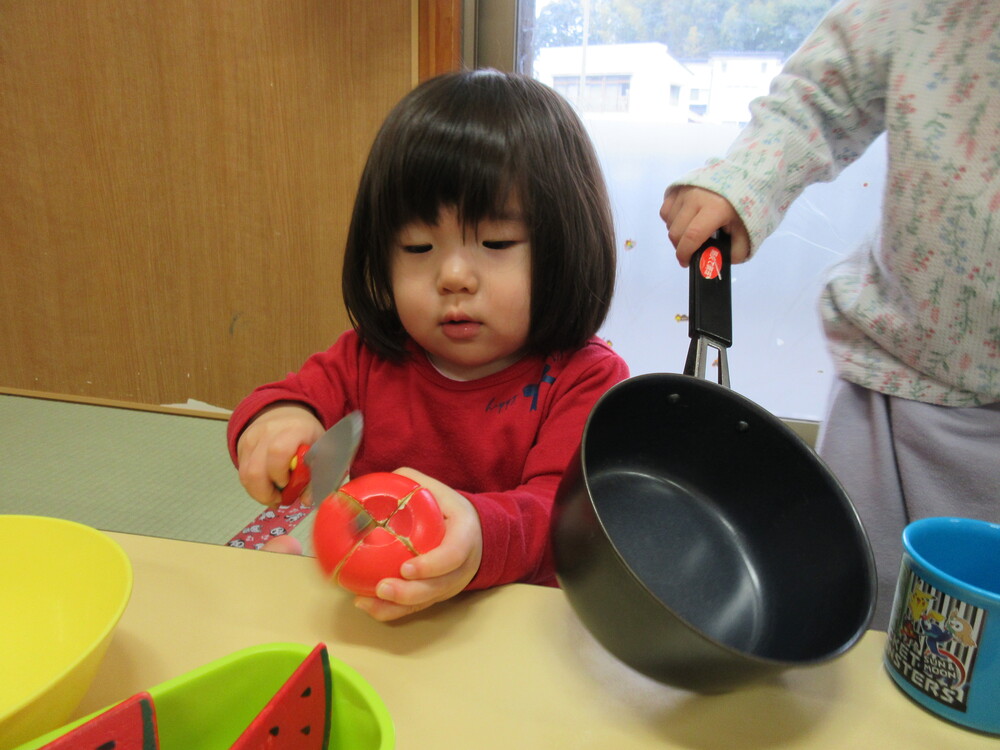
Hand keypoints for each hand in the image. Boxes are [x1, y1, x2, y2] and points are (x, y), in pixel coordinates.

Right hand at [236, 403, 323, 505]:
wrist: (286, 413)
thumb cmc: (307, 435)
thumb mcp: (321, 449)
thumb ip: (317, 474)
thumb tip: (307, 501)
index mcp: (294, 429)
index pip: (278, 452)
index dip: (281, 474)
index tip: (289, 484)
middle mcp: (268, 432)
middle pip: (256, 470)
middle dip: (266, 493)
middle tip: (280, 499)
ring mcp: (251, 438)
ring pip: (245, 475)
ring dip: (258, 492)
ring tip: (273, 496)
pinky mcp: (241, 446)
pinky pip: (242, 473)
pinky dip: (253, 486)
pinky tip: (266, 486)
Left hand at [353, 467, 482, 621]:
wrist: (476, 534)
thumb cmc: (451, 511)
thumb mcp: (439, 491)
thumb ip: (412, 483)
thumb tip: (376, 484)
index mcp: (465, 536)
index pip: (453, 556)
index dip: (431, 565)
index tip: (406, 568)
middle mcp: (461, 567)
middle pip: (437, 588)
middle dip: (408, 593)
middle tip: (381, 588)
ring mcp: (449, 585)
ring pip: (424, 603)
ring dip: (394, 607)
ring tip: (365, 601)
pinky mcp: (436, 595)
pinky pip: (414, 609)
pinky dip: (390, 610)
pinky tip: (366, 604)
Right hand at [660, 186, 750, 266]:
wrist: (744, 178)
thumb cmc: (746, 207)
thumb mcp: (747, 233)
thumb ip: (733, 252)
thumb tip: (714, 262)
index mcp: (716, 207)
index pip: (692, 236)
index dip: (685, 254)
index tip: (687, 263)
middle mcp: (696, 196)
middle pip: (676, 231)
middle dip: (681, 247)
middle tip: (692, 250)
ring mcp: (685, 190)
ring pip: (669, 222)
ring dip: (677, 233)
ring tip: (692, 232)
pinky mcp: (678, 187)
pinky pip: (666, 210)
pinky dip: (672, 220)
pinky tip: (686, 220)